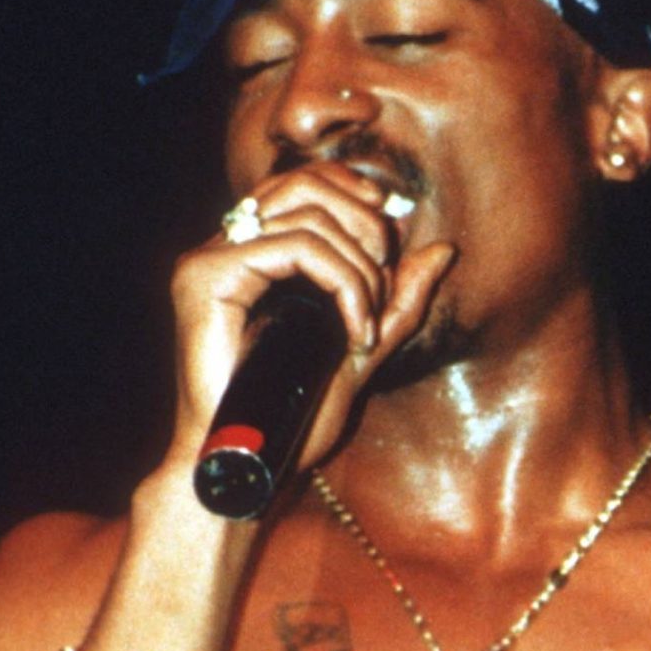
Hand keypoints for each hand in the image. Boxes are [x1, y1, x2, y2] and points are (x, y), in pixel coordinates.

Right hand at [166, 165, 456, 462]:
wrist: (250, 467)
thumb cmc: (292, 421)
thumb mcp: (360, 352)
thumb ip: (397, 302)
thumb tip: (443, 250)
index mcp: (254, 253)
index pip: (306, 183)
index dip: (358, 197)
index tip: (392, 246)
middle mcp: (227, 246)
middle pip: (307, 183)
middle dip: (366, 229)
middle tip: (382, 292)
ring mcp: (211, 257)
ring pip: (308, 213)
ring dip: (359, 269)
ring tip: (366, 326)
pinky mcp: (207, 276)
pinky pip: (295, 248)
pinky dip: (341, 284)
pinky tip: (351, 332)